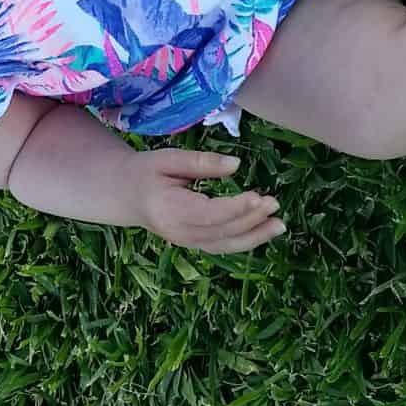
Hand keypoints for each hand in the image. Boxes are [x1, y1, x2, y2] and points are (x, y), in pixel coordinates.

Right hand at [133, 149, 285, 253]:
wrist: (126, 195)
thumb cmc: (146, 172)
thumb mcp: (168, 159)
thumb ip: (201, 162)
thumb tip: (236, 165)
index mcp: (170, 211)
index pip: (209, 214)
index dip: (236, 208)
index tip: (259, 196)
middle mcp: (180, 233)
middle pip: (221, 231)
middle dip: (251, 219)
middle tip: (274, 203)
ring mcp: (187, 242)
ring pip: (226, 244)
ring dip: (255, 236)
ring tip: (279, 224)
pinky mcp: (195, 243)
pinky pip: (224, 246)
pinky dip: (246, 241)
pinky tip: (265, 231)